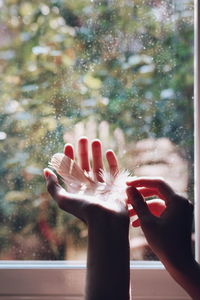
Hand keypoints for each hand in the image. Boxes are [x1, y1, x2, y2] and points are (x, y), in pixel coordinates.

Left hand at [44, 137, 129, 299]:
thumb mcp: (63, 199)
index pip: (71, 170)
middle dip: (83, 151)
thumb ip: (53, 186)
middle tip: (83, 138)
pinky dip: (112, 161)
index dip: (68, 157)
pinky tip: (108, 151)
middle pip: (85, 165)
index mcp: (77, 190)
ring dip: (97, 153)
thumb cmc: (84, 211)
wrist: (107, 221)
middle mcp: (89, 187)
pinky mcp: (116, 186)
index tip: (68, 144)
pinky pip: (114, 170)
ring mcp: (103, 186)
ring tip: (96, 140)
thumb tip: (45, 171)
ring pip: (99, 165)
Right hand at [126, 178, 193, 266]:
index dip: (141, 181)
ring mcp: (180, 209)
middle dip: (140, 193)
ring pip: (157, 201)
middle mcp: (181, 202)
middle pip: (157, 190)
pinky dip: (149, 213)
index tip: (127, 183)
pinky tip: (135, 222)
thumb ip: (138, 203)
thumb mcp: (147, 222)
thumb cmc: (165, 243)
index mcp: (177, 200)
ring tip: (128, 211)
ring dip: (142, 205)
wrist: (179, 263)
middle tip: (126, 194)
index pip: (158, 183)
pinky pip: (161, 209)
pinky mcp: (177, 216)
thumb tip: (129, 188)